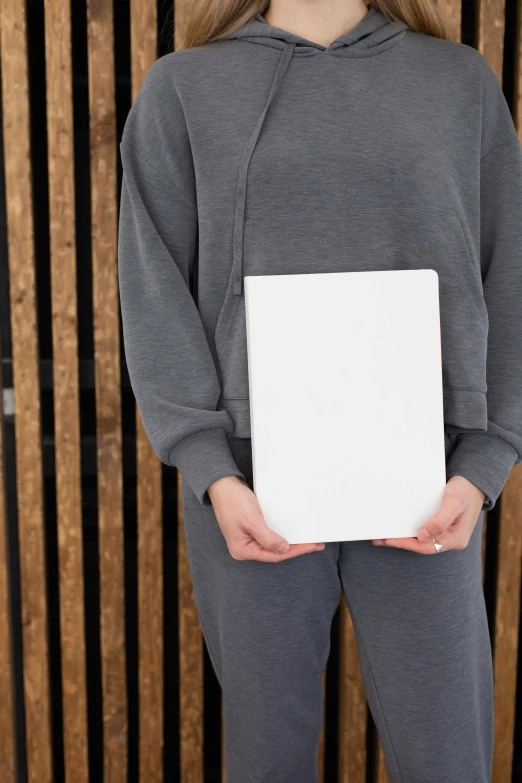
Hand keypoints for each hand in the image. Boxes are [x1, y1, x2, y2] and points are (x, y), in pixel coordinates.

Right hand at [208, 475, 325, 561]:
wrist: (222, 484)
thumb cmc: (233, 501)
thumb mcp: (252, 521)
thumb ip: (268, 538)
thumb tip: (283, 549)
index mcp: (243, 550)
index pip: (274, 555)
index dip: (295, 551)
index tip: (311, 546)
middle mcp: (245, 548)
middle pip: (275, 552)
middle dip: (295, 548)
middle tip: (315, 544)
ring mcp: (248, 539)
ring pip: (273, 544)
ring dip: (290, 541)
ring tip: (308, 540)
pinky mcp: (251, 530)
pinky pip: (270, 536)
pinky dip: (282, 534)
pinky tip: (292, 532)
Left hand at [371, 475, 485, 553]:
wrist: (473, 483)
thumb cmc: (465, 491)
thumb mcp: (453, 503)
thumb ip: (439, 521)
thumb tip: (422, 536)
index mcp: (456, 539)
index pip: (428, 547)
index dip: (407, 544)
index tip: (390, 540)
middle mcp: (450, 539)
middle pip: (422, 546)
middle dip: (401, 543)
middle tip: (379, 539)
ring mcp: (446, 534)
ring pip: (421, 540)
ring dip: (403, 538)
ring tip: (383, 536)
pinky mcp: (440, 526)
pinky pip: (423, 532)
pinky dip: (409, 531)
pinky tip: (398, 528)